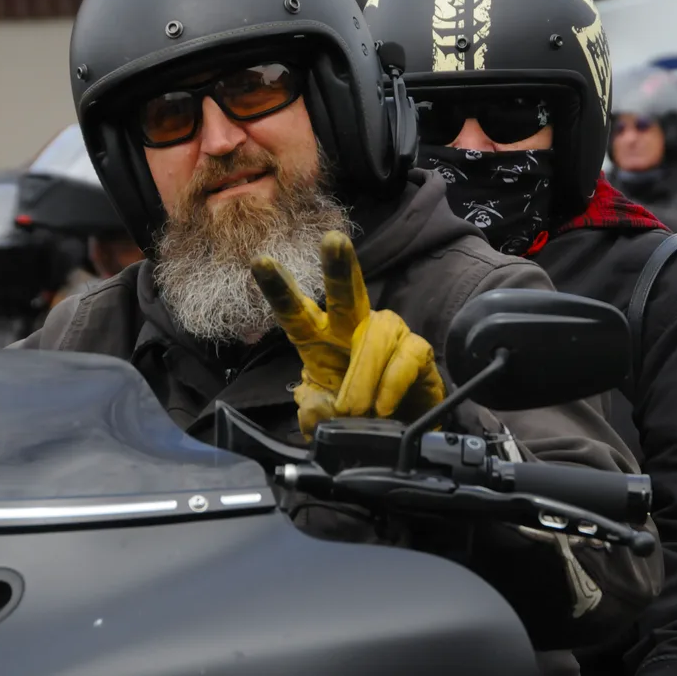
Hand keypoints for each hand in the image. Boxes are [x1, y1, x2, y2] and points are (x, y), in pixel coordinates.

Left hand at [251, 231, 445, 436]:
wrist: (400, 435)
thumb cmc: (357, 418)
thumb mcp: (324, 422)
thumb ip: (313, 414)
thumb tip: (314, 403)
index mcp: (320, 341)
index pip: (296, 313)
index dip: (279, 289)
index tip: (259, 262)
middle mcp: (354, 329)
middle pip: (346, 293)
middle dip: (337, 267)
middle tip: (332, 241)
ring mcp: (389, 337)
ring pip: (377, 333)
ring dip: (363, 375)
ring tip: (357, 411)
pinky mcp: (416, 352)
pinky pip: (406, 356)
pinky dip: (391, 384)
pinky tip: (382, 407)